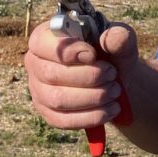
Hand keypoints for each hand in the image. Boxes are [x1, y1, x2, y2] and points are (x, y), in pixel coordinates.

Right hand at [24, 21, 138, 131]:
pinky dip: (90, 117)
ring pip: (57, 99)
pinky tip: (110, 109)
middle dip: (88, 77)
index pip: (41, 42)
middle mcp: (36, 62)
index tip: (93, 55)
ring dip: (92, 97)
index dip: (66, 50)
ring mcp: (38, 89)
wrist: (118, 79)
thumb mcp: (121, 39)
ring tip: (115, 91)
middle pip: (50, 74)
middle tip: (112, 74)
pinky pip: (62, 120)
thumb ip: (120, 36)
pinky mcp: (48, 112)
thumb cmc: (113, 52)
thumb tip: (112, 38)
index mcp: (47, 36)